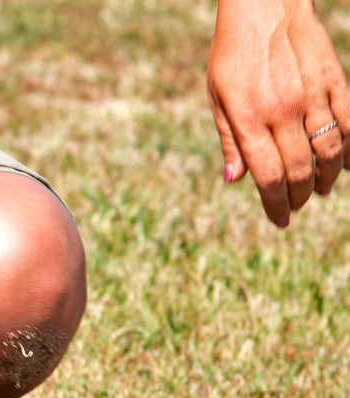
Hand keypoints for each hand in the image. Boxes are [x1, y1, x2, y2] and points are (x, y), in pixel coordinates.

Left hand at [207, 0, 349, 225]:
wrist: (262, 7)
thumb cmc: (232, 55)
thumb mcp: (217, 98)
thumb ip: (229, 140)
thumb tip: (234, 181)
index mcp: (248, 118)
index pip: (268, 176)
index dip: (276, 204)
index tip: (279, 220)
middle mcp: (282, 111)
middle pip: (300, 169)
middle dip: (298, 196)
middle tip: (295, 206)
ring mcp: (312, 95)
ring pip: (330, 150)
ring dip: (326, 176)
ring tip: (319, 190)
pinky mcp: (334, 80)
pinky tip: (347, 164)